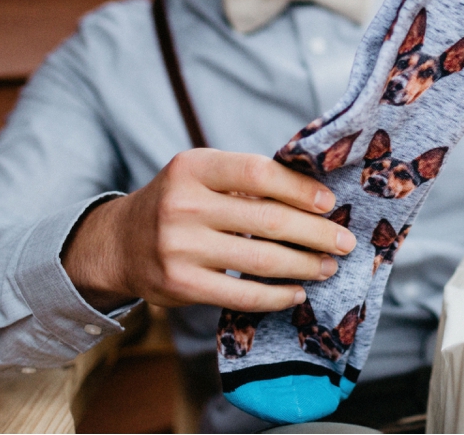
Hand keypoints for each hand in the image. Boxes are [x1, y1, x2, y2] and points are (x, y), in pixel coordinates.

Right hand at [62, 149, 356, 312]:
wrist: (119, 242)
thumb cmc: (178, 202)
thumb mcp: (201, 175)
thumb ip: (247, 180)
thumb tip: (316, 195)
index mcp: (193, 167)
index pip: (258, 172)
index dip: (300, 188)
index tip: (328, 203)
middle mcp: (183, 204)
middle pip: (267, 220)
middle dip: (316, 233)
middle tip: (345, 241)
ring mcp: (180, 247)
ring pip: (261, 260)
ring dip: (304, 265)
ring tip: (328, 266)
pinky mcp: (181, 284)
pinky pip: (242, 295)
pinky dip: (276, 296)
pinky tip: (296, 292)